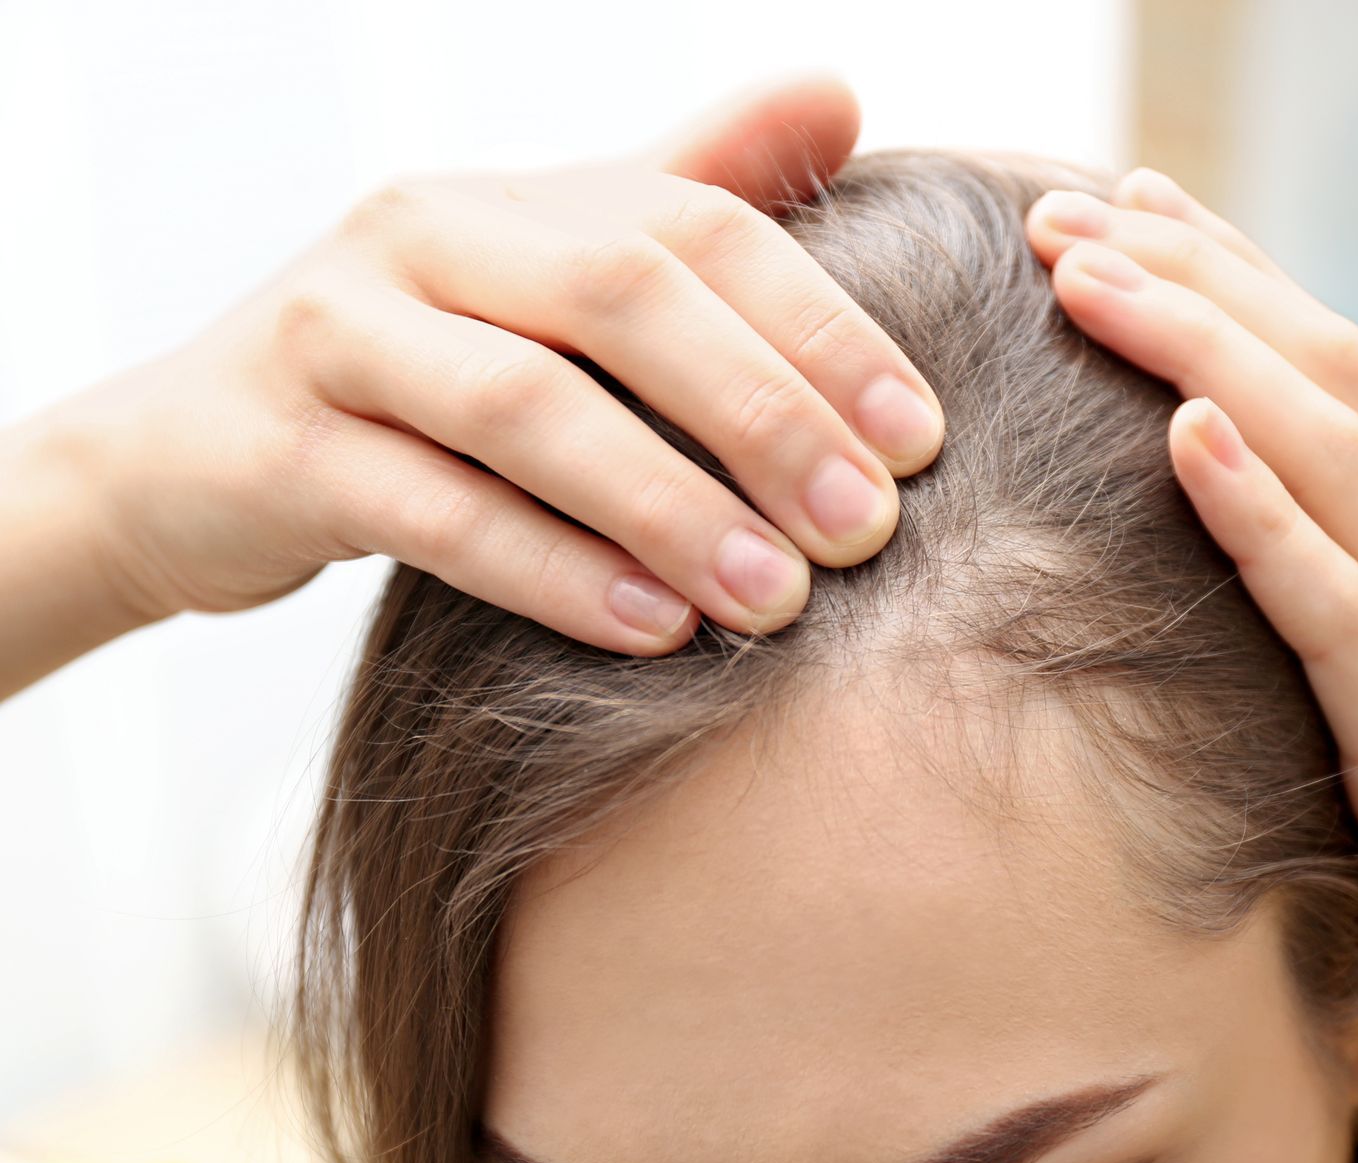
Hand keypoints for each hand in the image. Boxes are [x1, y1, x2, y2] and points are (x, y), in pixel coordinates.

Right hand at [36, 74, 942, 655]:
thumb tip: (840, 94)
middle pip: (621, 298)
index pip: (698, 228)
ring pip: (526, 408)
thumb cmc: (418, 374)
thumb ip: (687, 192)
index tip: (925, 442)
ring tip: (777, 598)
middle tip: (867, 531)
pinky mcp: (275, 448)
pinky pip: (430, 509)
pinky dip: (551, 569)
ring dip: (669, 505)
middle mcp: (423, 234)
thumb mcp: (547, 275)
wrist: (188, 458)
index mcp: (513, 195)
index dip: (823, 329)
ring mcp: (336, 335)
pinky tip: (651, 630)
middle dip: (763, 415)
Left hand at [1024, 172, 1357, 1127]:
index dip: (1238, 287)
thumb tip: (1289, 586)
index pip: (1340, 382)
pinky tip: (1187, 436)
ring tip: (1092, 275)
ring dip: (1201, 353)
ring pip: (1326, 459)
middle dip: (1194, 282)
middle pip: (1323, 380)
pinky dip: (1261, 516)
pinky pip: (1339, 610)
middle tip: (1072, 209)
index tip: (1138, 216)